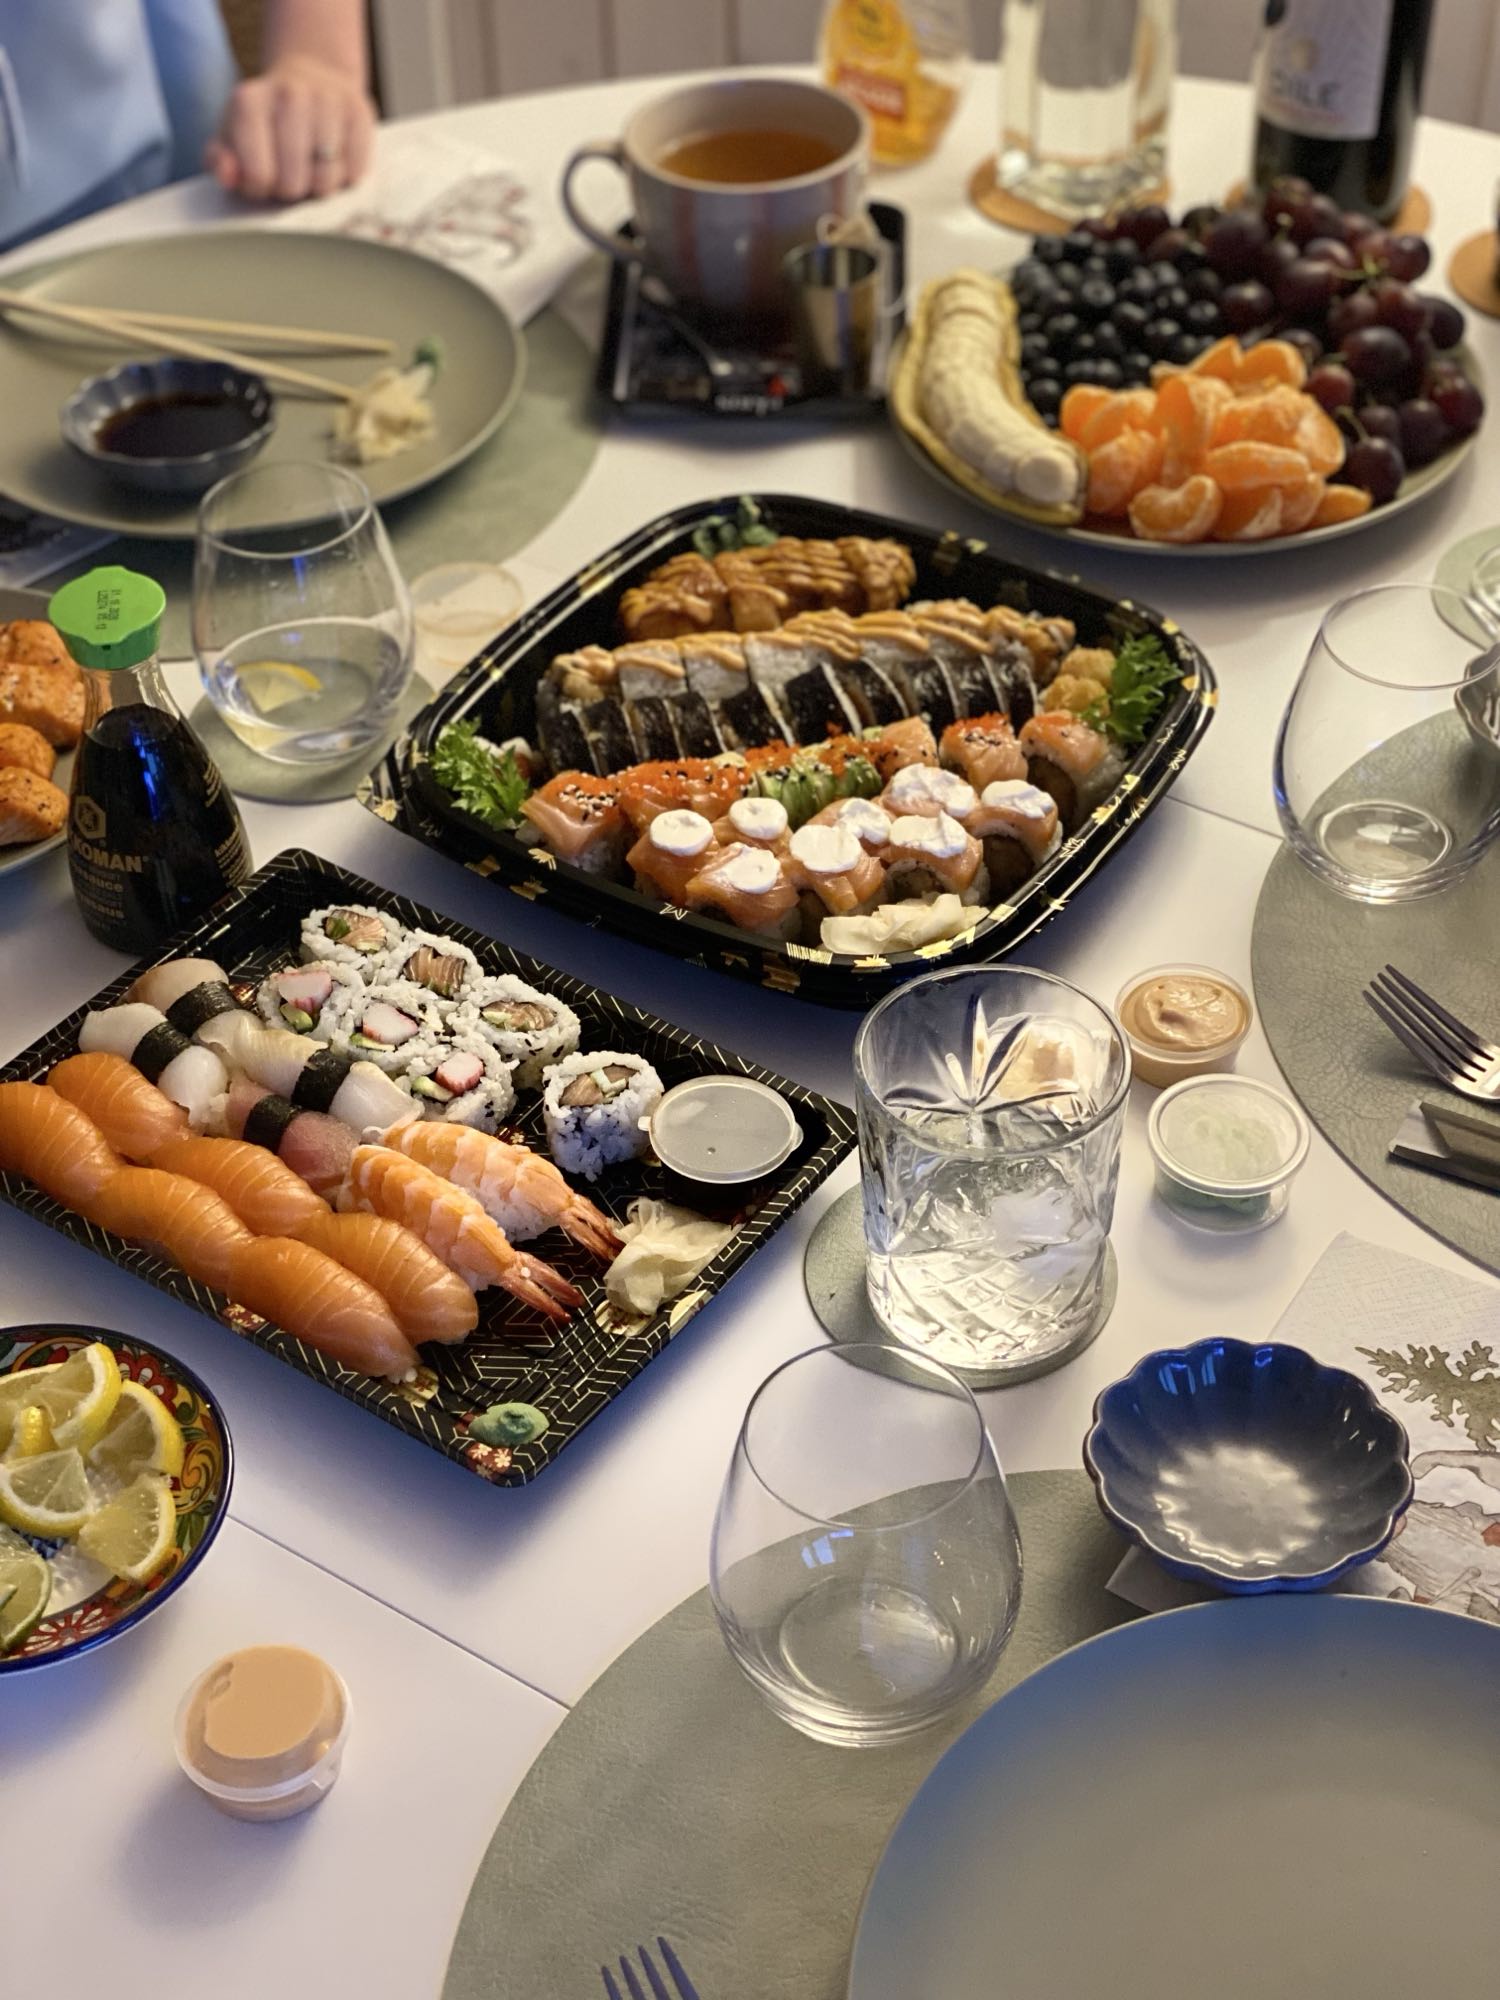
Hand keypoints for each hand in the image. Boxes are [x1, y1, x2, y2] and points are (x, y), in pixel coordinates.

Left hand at [205, 56, 374, 203]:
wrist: (312, 79)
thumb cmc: (269, 123)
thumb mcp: (234, 138)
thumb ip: (221, 161)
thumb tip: (228, 176)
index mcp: (249, 101)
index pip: (257, 175)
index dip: (261, 188)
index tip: (263, 178)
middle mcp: (289, 94)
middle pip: (293, 182)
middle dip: (291, 189)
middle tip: (290, 175)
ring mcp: (327, 100)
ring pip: (326, 179)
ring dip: (320, 185)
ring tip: (312, 168)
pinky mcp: (359, 111)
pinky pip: (355, 171)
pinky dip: (346, 176)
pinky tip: (336, 159)